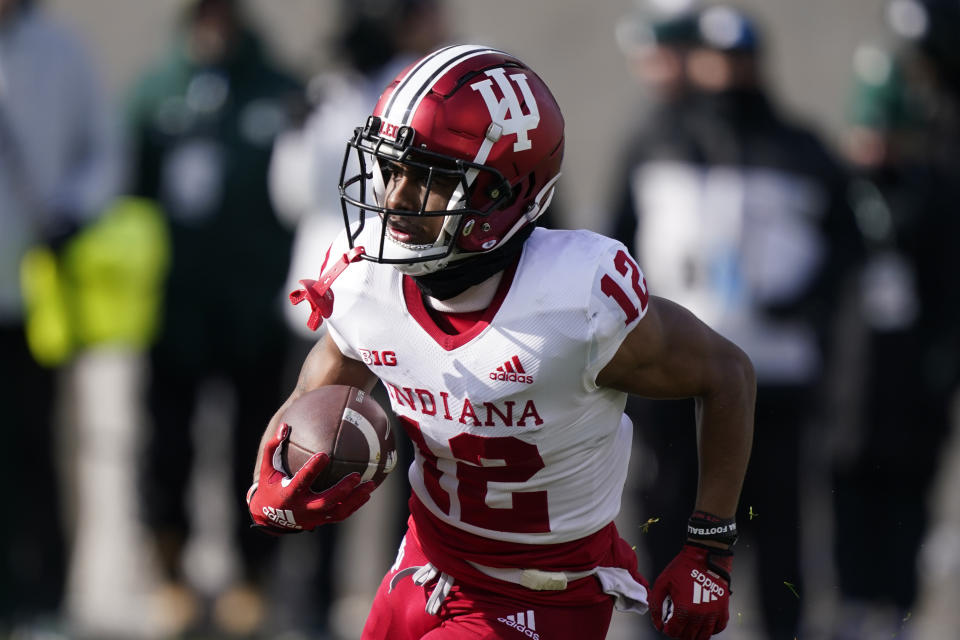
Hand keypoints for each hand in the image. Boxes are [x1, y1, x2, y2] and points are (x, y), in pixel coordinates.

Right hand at [247, 422, 375, 533]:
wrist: (269, 517)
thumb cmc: (270, 486)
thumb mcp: (268, 468)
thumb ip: (273, 447)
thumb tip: (285, 426)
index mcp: (288, 494)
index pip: (301, 481)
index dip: (312, 469)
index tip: (324, 454)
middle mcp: (302, 508)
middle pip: (325, 501)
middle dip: (342, 489)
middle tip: (356, 475)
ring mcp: (313, 518)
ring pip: (337, 512)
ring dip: (355, 499)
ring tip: (371, 485)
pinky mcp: (320, 521)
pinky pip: (340, 515)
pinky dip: (354, 505)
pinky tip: (366, 494)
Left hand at [649, 543, 732, 639]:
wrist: (705, 556)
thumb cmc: (683, 567)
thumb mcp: (662, 582)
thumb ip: (656, 604)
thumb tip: (658, 622)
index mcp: (684, 609)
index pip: (674, 632)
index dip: (667, 630)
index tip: (666, 624)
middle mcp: (700, 615)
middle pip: (688, 636)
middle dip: (679, 632)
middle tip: (676, 624)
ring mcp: (713, 613)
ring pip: (704, 636)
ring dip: (694, 634)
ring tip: (689, 626)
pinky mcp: (723, 609)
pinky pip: (718, 628)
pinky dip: (711, 629)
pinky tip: (703, 622)